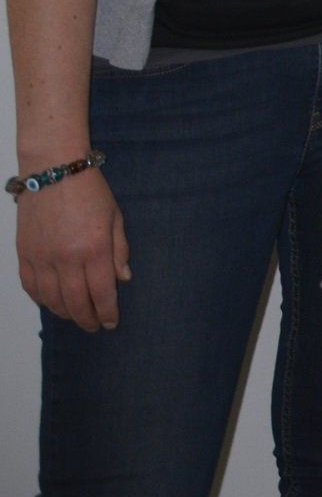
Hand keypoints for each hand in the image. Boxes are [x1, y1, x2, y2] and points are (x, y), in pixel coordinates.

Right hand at [16, 169, 128, 332]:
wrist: (53, 170)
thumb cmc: (91, 191)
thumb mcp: (116, 217)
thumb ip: (119, 251)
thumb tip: (123, 279)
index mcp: (94, 249)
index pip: (101, 292)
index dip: (107, 312)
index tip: (111, 323)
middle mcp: (66, 259)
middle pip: (76, 301)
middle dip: (87, 318)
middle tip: (94, 326)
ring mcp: (42, 258)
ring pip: (51, 299)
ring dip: (64, 313)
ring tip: (76, 317)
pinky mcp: (24, 254)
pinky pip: (31, 286)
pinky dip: (41, 299)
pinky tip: (51, 303)